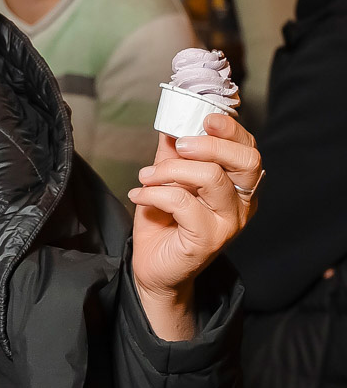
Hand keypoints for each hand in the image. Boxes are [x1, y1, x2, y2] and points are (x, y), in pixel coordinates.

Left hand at [128, 111, 261, 319]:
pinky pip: (184, 203)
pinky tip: (139, 195)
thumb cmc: (164, 224)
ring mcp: (228, 223)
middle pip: (245, 161)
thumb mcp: (167, 180)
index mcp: (238, 186)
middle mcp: (242, 204)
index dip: (231, 130)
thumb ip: (173, 153)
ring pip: (212, 178)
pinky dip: (156, 193)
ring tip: (146, 176)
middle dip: (210, 145)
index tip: (205, 118)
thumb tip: (171, 121)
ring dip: (172, 170)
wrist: (154, 268)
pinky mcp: (207, 240)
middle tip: (178, 146)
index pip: (248, 150)